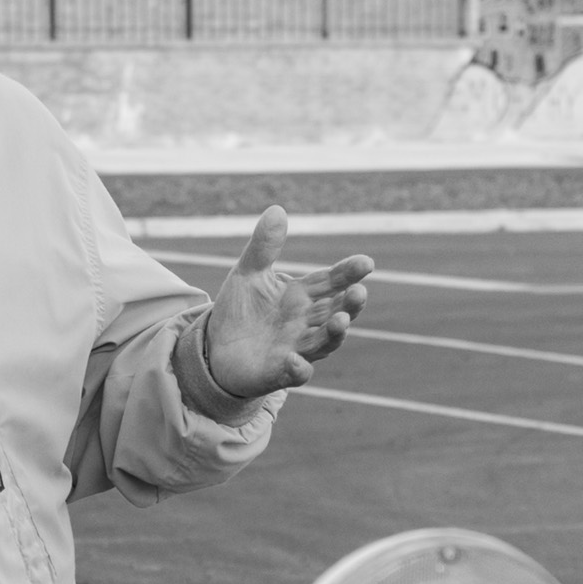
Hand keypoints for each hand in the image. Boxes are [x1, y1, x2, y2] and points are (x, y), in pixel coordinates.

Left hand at [202, 207, 372, 398]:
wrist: (215, 348)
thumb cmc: (240, 310)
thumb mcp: (248, 274)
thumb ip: (264, 246)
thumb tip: (277, 210)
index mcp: (302, 296)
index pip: (331, 282)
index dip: (348, 272)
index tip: (367, 263)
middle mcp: (305, 323)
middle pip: (335, 312)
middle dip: (349, 304)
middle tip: (359, 292)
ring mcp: (295, 348)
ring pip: (323, 342)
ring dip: (334, 334)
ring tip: (340, 321)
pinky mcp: (277, 373)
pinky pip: (295, 374)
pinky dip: (298, 369)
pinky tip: (295, 360)